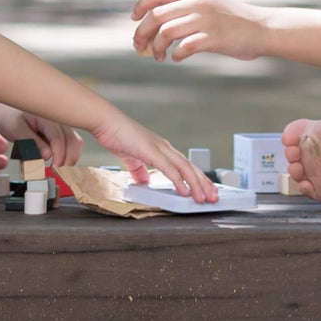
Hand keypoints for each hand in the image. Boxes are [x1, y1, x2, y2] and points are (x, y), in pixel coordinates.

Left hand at [0, 102, 84, 165]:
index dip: (58, 157)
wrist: (5, 107)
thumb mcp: (15, 130)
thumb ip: (31, 143)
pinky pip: (71, 143)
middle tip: (57, 174)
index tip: (54, 169)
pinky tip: (60, 163)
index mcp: (46, 117)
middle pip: (72, 142)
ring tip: (59, 171)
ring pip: (75, 143)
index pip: (59, 139)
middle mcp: (57, 119)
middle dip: (67, 161)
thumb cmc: (8, 115)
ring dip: (70, 158)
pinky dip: (68, 154)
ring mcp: (60, 124)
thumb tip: (47, 156)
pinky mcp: (60, 131)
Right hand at [92, 112, 217, 203]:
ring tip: (203, 198)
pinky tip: (185, 191)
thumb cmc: (117, 135)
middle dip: (203, 183)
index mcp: (161, 149)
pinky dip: (179, 181)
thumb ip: (139, 169)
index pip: (185, 165)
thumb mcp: (131, 157)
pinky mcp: (151, 151)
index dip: (197, 178)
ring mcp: (159, 148)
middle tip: (213, 197)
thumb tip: (144, 181)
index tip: (205, 190)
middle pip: (190, 167)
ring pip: (185, 168)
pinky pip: (170, 169)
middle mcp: (165, 147)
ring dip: (196, 184)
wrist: (106, 121)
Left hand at [130, 0, 269, 61]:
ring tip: (159, 56)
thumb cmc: (231, 19)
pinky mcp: (213, 37)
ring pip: (166, 32)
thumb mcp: (207, 2)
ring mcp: (205, 19)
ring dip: (156, 47)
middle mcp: (197, 1)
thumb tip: (151, 23)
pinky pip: (184, 47)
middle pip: (155, 15)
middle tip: (138, 46)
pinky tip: (177, 58)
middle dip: (141, 32)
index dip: (140, 7)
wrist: (262, 28)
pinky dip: (175, 55)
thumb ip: (183, 6)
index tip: (134, 20)